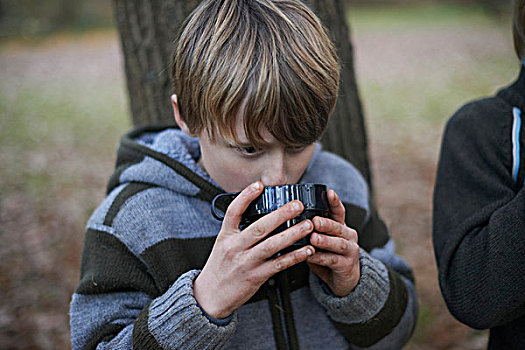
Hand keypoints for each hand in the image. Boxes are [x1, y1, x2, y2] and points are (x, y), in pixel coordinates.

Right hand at [194, 182, 314, 318]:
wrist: (209, 296)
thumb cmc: (219, 268)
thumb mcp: (222, 244)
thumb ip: (238, 231)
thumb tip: (259, 215)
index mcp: (226, 236)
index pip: (233, 212)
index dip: (246, 197)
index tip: (259, 185)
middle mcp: (235, 247)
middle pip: (260, 227)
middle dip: (281, 214)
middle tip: (297, 205)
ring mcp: (246, 262)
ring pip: (272, 245)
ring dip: (292, 234)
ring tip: (308, 225)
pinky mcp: (256, 276)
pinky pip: (279, 264)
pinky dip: (295, 257)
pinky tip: (307, 250)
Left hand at [307, 190, 359, 296]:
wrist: (344, 279)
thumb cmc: (328, 255)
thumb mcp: (322, 239)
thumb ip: (312, 229)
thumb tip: (288, 216)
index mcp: (340, 226)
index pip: (339, 211)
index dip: (334, 202)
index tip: (329, 192)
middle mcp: (348, 236)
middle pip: (338, 226)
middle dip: (326, 223)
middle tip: (314, 221)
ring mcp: (350, 250)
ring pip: (338, 243)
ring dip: (325, 241)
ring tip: (313, 238)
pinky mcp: (346, 265)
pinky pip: (332, 260)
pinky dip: (320, 258)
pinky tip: (310, 256)